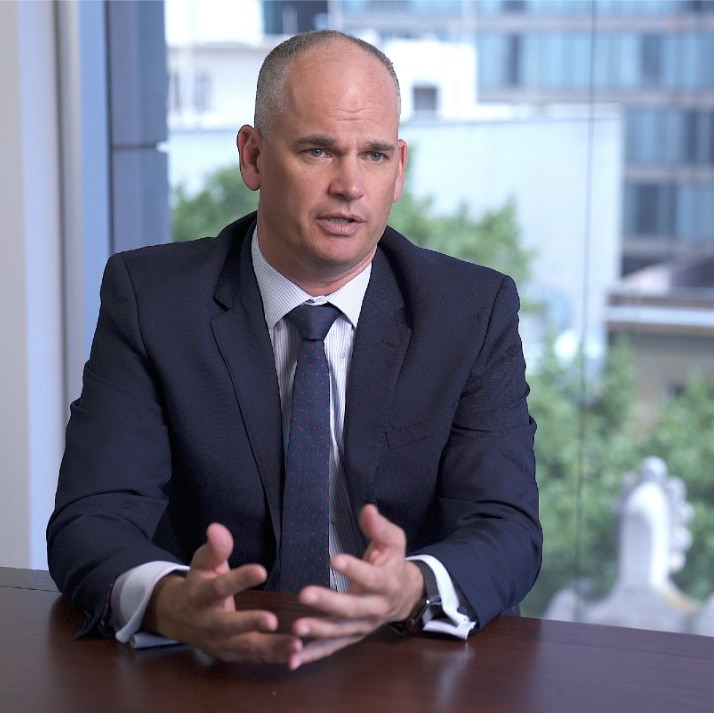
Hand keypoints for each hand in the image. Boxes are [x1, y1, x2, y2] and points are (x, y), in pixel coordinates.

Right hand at [143, 523, 301, 662]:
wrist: (176, 617)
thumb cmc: (197, 582)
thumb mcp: (202, 562)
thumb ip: (215, 548)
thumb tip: (217, 528)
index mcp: (200, 596)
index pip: (220, 587)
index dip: (240, 579)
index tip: (261, 570)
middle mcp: (208, 622)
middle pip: (228, 626)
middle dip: (249, 624)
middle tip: (272, 621)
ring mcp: (219, 642)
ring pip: (245, 647)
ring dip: (270, 648)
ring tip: (296, 645)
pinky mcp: (230, 654)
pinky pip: (253, 658)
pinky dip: (274, 658)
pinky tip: (296, 655)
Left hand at [287, 504, 424, 669]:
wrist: (406, 595)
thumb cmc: (393, 562)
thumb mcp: (394, 541)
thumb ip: (379, 527)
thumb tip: (367, 509)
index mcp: (387, 582)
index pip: (371, 577)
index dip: (354, 569)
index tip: (334, 559)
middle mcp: (375, 608)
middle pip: (352, 608)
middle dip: (328, 602)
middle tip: (305, 593)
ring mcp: (362, 626)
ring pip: (340, 631)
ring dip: (318, 631)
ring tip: (296, 627)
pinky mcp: (351, 636)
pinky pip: (332, 648)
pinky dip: (313, 655)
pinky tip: (293, 659)